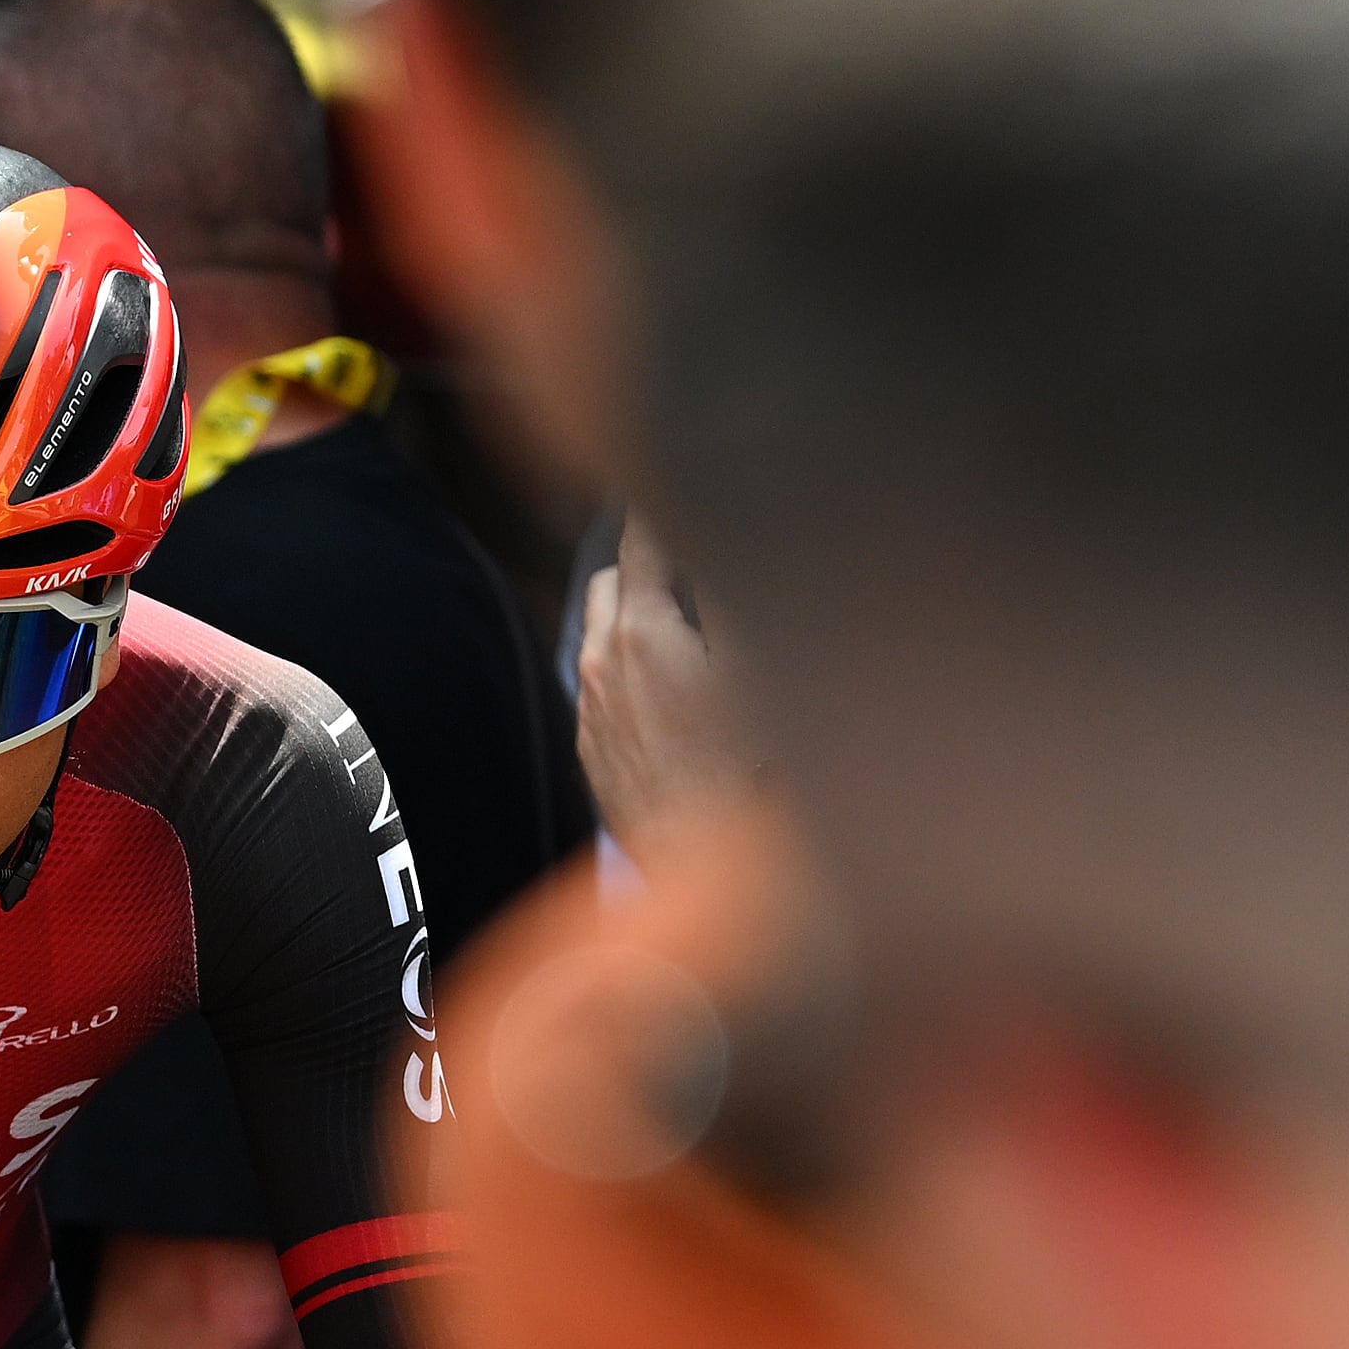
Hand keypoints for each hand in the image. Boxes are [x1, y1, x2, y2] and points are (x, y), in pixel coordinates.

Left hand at [575, 515, 744, 850]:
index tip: (669, 483)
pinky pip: (601, 683)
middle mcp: (601, 662)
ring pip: (600, 631)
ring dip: (632, 613)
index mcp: (643, 631)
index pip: (644, 540)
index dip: (659, 506)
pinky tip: (671, 685)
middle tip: (688, 556)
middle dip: (647, 561)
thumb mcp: (758, 667)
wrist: (702, 865)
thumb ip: (730, 593)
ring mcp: (591, 707)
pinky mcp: (591, 747)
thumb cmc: (746, 770)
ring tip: (681, 619)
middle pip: (613, 579)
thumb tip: (716, 541)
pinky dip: (627, 663)